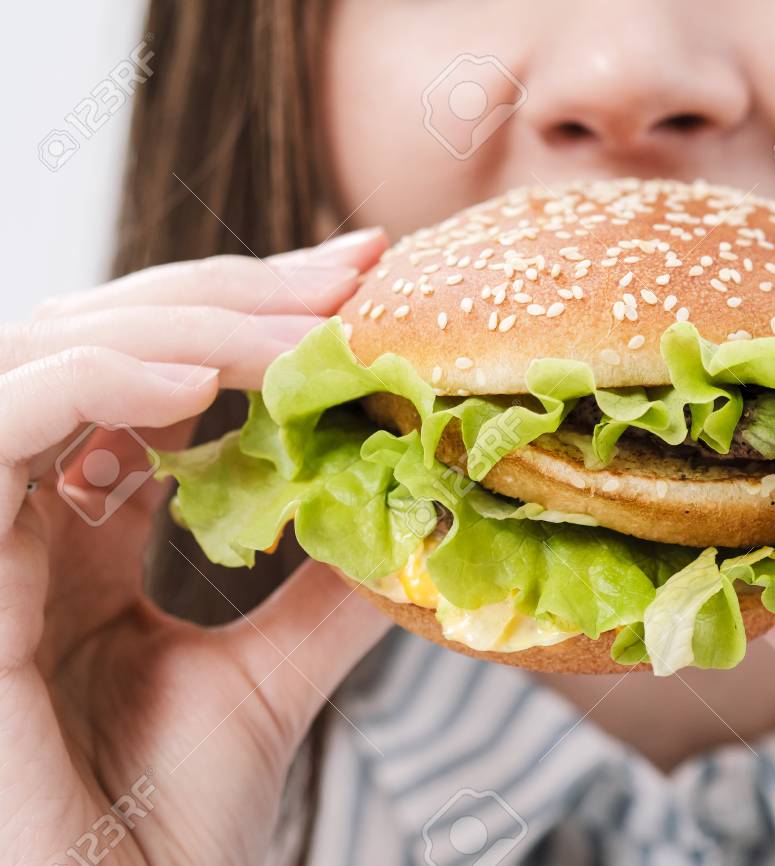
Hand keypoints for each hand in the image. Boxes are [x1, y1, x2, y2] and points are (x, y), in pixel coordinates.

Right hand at [0, 229, 392, 865]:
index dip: (249, 315)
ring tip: (303, 337)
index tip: (363, 280)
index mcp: (74, 535)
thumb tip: (413, 503)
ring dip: (183, 325)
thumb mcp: (263, 686)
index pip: (152, 376)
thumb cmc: (153, 838)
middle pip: (99, 339)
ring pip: (42, 353)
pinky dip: (96, 382)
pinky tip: (199, 387)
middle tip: (350, 277)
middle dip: (229, 294)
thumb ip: (323, 594)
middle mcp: (14, 516)